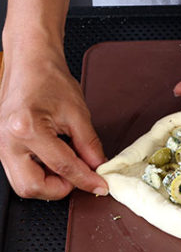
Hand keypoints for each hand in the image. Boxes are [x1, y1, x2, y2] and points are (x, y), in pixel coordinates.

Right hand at [0, 48, 107, 199]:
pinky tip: (55, 157)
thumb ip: (89, 145)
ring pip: (23, 183)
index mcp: (27, 129)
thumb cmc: (49, 79)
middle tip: (80, 177)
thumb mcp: (78, 113)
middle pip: (30, 187)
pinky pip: (20, 170)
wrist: (30, 63)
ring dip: (49, 181)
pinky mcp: (2, 147)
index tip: (100, 185)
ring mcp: (1, 145)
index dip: (85, 180)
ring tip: (69, 163)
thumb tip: (98, 166)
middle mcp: (8, 141)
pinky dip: (40, 171)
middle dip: (58, 188)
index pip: (62, 167)